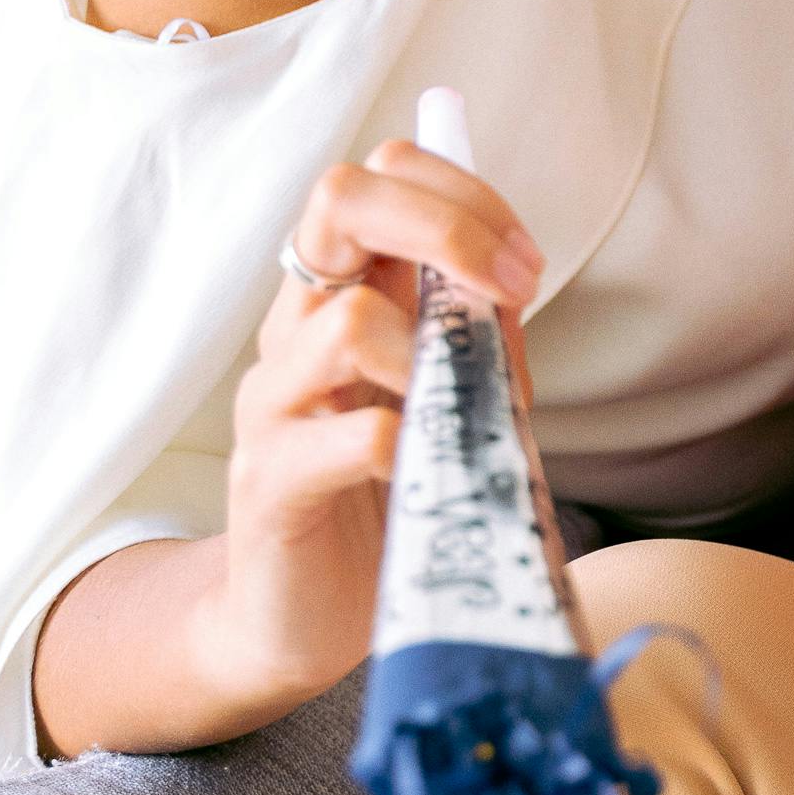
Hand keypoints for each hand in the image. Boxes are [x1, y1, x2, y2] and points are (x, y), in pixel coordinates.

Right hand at [210, 141, 544, 710]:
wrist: (299, 616)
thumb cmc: (385, 494)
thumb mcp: (443, 395)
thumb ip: (472, 334)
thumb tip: (512, 279)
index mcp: (339, 293)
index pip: (378, 178)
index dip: (461, 196)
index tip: (523, 265)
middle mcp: (294, 328)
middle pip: (338, 199)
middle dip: (442, 224)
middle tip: (506, 289)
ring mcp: (272, 402)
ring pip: (342, 322)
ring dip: (432, 359)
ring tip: (465, 416)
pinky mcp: (270, 483)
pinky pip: (349, 437)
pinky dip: (410, 448)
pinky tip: (427, 477)